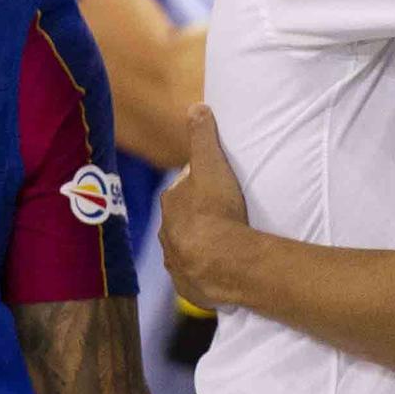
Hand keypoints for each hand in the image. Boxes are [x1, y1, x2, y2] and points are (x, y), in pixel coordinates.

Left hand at [159, 105, 249, 310]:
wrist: (223, 262)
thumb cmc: (217, 211)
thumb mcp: (212, 164)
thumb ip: (203, 136)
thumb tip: (197, 106)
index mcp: (171, 203)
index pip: (184, 190)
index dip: (200, 187)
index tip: (219, 189)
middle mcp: (167, 233)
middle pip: (183, 220)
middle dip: (198, 218)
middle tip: (226, 216)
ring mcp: (176, 262)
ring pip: (187, 249)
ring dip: (202, 246)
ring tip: (228, 245)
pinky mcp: (189, 286)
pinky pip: (196, 277)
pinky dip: (205, 273)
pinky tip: (222, 270)